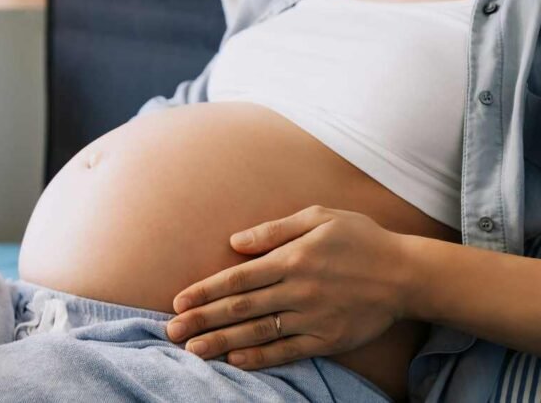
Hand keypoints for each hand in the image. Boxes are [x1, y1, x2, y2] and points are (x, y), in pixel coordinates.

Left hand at [164, 205, 412, 369]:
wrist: (407, 274)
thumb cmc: (359, 238)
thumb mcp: (318, 217)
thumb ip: (274, 230)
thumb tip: (234, 242)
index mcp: (291, 258)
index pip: (237, 279)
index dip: (204, 291)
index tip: (178, 301)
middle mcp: (298, 290)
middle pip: (240, 308)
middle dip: (202, 320)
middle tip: (171, 331)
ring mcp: (313, 317)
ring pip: (258, 332)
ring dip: (222, 343)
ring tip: (193, 351)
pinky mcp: (328, 339)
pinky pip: (288, 351)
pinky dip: (261, 358)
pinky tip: (236, 361)